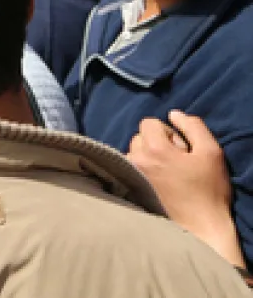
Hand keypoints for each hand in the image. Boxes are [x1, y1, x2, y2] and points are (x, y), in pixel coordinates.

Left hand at [129, 112, 244, 268]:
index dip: (168, 132)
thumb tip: (174, 114)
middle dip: (157, 143)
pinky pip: (130, 167)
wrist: (200, 227)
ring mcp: (130, 175)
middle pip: (140, 136)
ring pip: (134, 152)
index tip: (181, 149)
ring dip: (149, 157)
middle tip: (176, 162)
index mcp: (154, 149)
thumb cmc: (208, 191)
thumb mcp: (211, 152)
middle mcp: (136, 159)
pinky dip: (142, 169)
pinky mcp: (130, 188)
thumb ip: (193, 126)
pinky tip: (158, 182)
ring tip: (168, 174)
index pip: (148, 122)